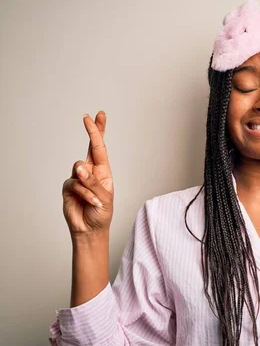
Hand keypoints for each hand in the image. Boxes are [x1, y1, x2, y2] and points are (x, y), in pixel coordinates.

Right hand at [62, 111, 113, 234]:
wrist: (90, 230)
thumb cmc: (102, 213)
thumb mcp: (104, 198)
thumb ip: (93, 182)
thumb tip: (79, 167)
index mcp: (103, 171)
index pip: (100, 148)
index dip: (99, 132)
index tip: (98, 116)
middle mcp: (91, 171)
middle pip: (90, 148)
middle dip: (92, 132)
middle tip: (89, 117)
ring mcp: (78, 178)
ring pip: (80, 169)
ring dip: (89, 184)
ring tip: (95, 198)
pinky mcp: (68, 187)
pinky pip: (74, 184)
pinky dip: (85, 193)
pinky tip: (90, 202)